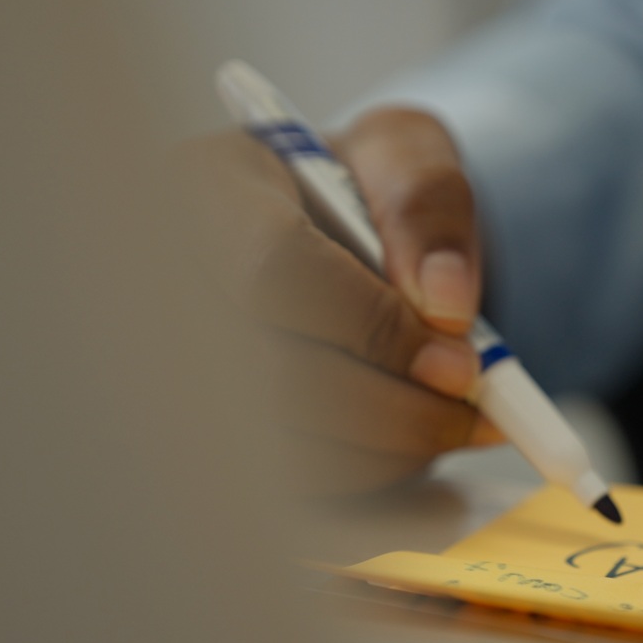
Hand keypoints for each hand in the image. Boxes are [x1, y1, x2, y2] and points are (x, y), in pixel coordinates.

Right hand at [176, 108, 498, 492]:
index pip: (275, 271)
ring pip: (282, 449)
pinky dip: (369, 478)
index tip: (460, 359)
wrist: (328, 236)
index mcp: (204, 192)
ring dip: (390, 451)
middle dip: (395, 408)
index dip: (376, 327)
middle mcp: (167, 287)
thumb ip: (429, 204)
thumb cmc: (355, 188)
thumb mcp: (404, 154)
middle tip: (475, 408)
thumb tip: (446, 303)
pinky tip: (411, 443)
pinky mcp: (209, 437)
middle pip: (272, 378)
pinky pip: (291, 488)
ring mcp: (175, 372)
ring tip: (453, 419)